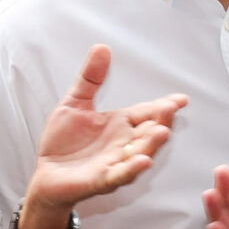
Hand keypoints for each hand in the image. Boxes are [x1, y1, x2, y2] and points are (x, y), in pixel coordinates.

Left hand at [27, 43, 185, 209]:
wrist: (46, 173)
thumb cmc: (63, 142)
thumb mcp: (75, 103)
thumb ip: (90, 78)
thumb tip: (102, 48)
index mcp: (120, 124)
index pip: (147, 112)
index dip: (164, 106)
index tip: (181, 99)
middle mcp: (123, 144)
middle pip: (149, 133)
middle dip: (162, 122)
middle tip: (170, 109)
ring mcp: (114, 163)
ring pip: (140, 154)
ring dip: (152, 144)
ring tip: (163, 131)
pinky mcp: (100, 180)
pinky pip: (119, 175)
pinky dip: (131, 169)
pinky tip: (142, 162)